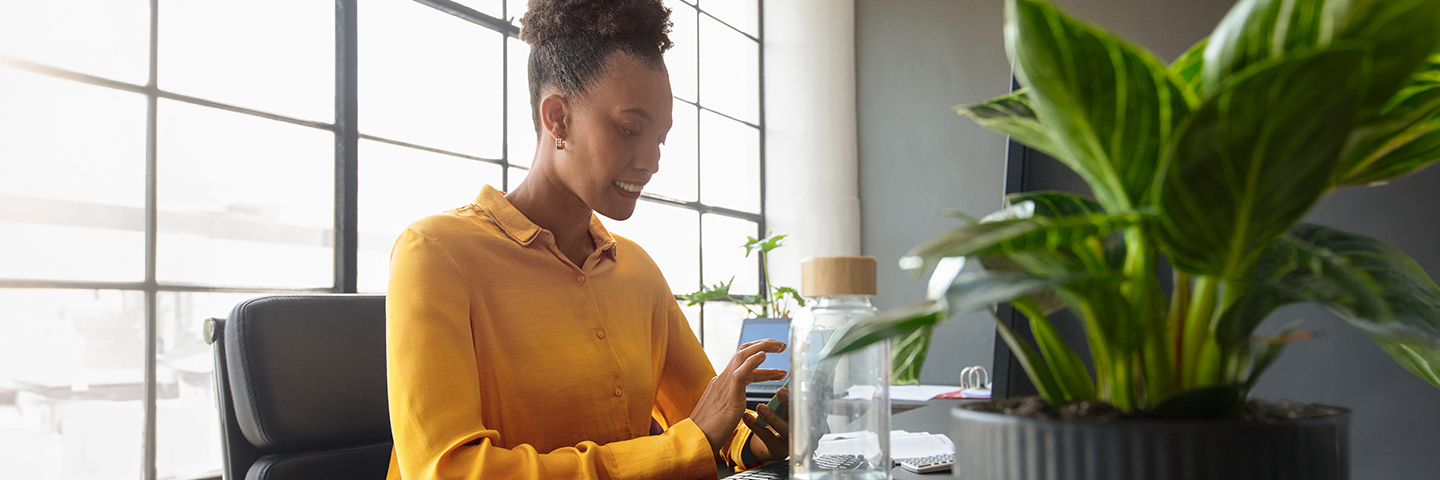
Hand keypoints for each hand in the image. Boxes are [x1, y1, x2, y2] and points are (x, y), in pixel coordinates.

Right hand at [690, 339, 786, 453]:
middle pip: (743, 353)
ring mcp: (724, 385)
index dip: (759, 358)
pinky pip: (740, 374)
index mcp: (722, 383)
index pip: (742, 363)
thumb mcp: (723, 411)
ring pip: (742, 356)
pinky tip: (763, 355)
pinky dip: (752, 362)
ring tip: (780, 346)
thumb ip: (731, 403)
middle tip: (782, 345)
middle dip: (763, 345)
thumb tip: (740, 405)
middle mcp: (723, 379)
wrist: (695, 440)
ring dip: (763, 347)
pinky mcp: (729, 396)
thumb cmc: (709, 431)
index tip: (773, 358)